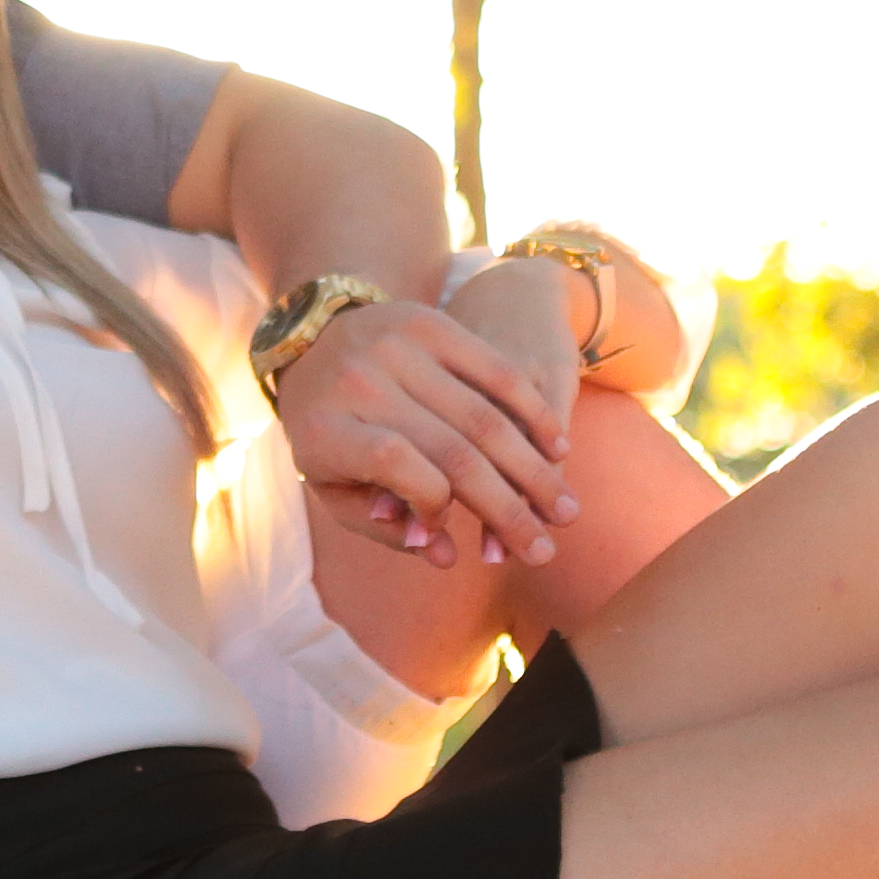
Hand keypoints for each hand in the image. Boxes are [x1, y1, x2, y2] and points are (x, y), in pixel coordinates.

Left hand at [273, 295, 578, 567]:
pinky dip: (534, 414)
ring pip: (484, 416)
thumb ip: (379, 526)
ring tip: (565, 511)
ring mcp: (399, 346)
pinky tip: (559, 450)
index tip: (448, 531)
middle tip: (545, 551)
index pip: (393, 463)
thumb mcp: (330, 482)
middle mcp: (361, 381)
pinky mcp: (432, 322)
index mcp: (326, 427)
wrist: (313, 334)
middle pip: (451, 450)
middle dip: (507, 509)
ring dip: (532, 470)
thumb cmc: (328, 427)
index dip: (432, 502)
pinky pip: (498, 372)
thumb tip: (444, 556)